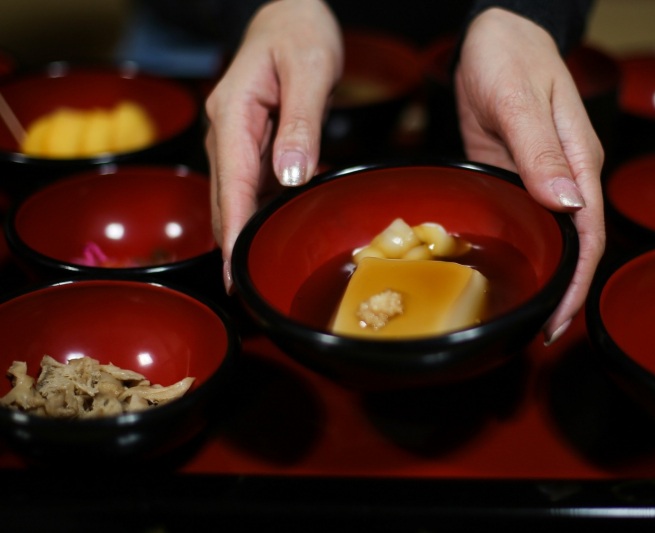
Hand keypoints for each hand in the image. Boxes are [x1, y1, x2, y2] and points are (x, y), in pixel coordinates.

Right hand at [205, 0, 342, 291]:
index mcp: (233, 115)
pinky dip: (265, 210)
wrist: (289, 15)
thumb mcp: (309, 69)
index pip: (231, 184)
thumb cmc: (299, 33)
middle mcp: (226, 132)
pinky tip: (280, 232)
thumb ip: (302, 122)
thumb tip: (290, 176)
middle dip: (235, 245)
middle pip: (228, 199)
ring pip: (239, 196)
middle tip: (249, 292)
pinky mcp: (252, 144)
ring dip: (248, 232)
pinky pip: (255, 185)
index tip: (233, 274)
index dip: (232, 233)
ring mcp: (236, 140)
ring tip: (264, 272)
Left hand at [454, 8, 604, 344]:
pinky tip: (510, 273)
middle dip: (563, 292)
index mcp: (579, 160)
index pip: (588, 233)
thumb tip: (568, 203)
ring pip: (553, 238)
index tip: (558, 319)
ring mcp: (543, 178)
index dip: (577, 281)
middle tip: (538, 333)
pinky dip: (525, 252)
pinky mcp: (519, 177)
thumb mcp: (518, 98)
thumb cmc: (508, 55)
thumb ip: (539, 149)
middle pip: (576, 245)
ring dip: (546, 278)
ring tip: (526, 317)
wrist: (495, 34)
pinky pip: (528, 222)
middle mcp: (568, 175)